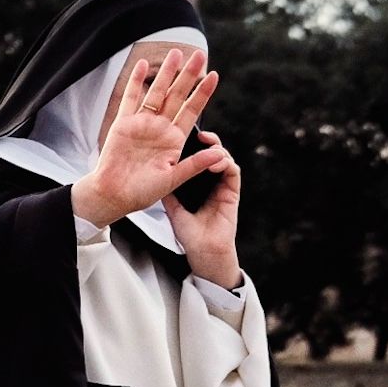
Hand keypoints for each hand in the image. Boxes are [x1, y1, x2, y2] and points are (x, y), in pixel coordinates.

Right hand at [72, 48, 222, 226]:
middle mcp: (160, 128)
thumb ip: (195, 165)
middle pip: (177, 95)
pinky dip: (135, 81)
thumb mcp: (173, 179)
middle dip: (188, 75)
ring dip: (166, 72)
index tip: (214, 75)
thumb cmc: (142, 192)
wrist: (113, 195)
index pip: (192, 111)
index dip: (202, 93)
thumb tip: (220, 154)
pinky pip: (131, 98)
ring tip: (176, 52)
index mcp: (174, 140)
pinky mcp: (123, 123)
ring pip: (156, 92)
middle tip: (200, 54)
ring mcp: (142, 124)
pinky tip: (142, 64)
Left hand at [163, 130, 240, 287]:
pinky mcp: (233, 193)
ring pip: (225, 159)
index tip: (186, 139)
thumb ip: (168, 190)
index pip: (199, 159)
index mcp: (199, 185)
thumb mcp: (172, 207)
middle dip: (209, 142)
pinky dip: (226, 163)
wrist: (202, 252)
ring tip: (209, 145)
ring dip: (218, 150)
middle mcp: (212, 183)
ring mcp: (223, 187)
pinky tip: (216, 161)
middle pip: (213, 155)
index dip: (195, 147)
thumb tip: (154, 172)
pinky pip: (233, 172)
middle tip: (202, 135)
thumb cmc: (189, 235)